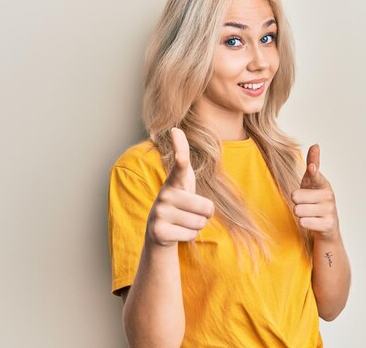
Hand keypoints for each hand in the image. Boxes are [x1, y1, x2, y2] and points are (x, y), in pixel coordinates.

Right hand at [145, 127, 213, 246]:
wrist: (160, 231)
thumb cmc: (180, 201)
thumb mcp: (184, 180)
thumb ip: (183, 156)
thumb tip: (175, 129)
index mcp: (175, 180)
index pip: (180, 163)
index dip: (180, 151)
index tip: (176, 132)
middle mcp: (164, 194)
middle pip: (206, 207)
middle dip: (205, 214)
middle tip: (191, 212)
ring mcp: (159, 212)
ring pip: (200, 223)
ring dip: (197, 225)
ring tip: (183, 222)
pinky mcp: (158, 231)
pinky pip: (191, 235)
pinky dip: (189, 236)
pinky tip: (177, 231)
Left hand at [291, 144, 339, 241]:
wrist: (327, 226)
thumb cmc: (315, 200)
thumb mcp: (311, 182)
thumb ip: (312, 164)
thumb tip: (315, 145)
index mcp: (323, 184)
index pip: (315, 176)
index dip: (313, 171)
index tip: (311, 167)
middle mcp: (329, 196)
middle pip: (296, 196)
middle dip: (296, 202)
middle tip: (306, 204)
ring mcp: (329, 211)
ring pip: (298, 210)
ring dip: (300, 213)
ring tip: (309, 214)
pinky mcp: (328, 225)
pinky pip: (303, 222)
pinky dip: (304, 223)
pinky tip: (313, 222)